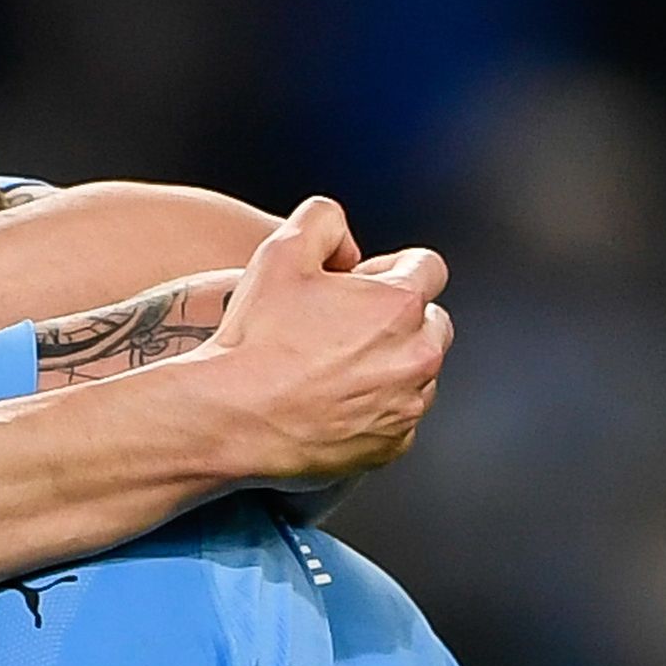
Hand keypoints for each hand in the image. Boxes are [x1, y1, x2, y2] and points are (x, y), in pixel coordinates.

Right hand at [182, 201, 452, 485]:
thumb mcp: (280, 249)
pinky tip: (334, 402)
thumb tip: (345, 238)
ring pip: (419, 373)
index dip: (391, 269)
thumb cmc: (256, 338)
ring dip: (391, 364)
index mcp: (400, 303)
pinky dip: (378, 409)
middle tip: (345, 326)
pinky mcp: (391, 446)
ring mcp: (407, 406)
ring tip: (335, 367)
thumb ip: (324, 219)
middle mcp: (417, 356)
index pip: (429, 267)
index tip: (362, 284)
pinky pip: (399, 418)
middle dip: (400, 318)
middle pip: (432, 322)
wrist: (232, 415)